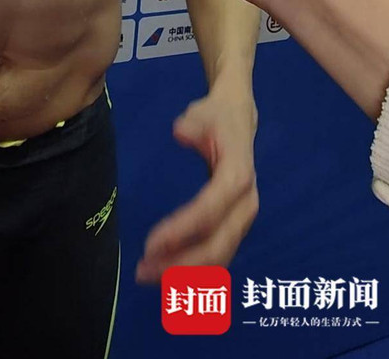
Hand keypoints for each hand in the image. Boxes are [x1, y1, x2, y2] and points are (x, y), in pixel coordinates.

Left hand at [136, 88, 257, 282]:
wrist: (238, 118)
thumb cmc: (216, 117)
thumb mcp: (202, 113)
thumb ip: (192, 124)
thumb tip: (180, 133)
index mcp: (238, 175)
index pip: (209, 211)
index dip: (182, 231)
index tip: (151, 243)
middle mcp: (245, 203)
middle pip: (217, 244)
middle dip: (181, 263)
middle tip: (143, 270)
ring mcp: (242, 217)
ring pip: (218, 255)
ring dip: (185, 272)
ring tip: (148, 276)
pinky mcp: (235, 224)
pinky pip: (217, 254)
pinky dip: (194, 269)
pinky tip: (166, 276)